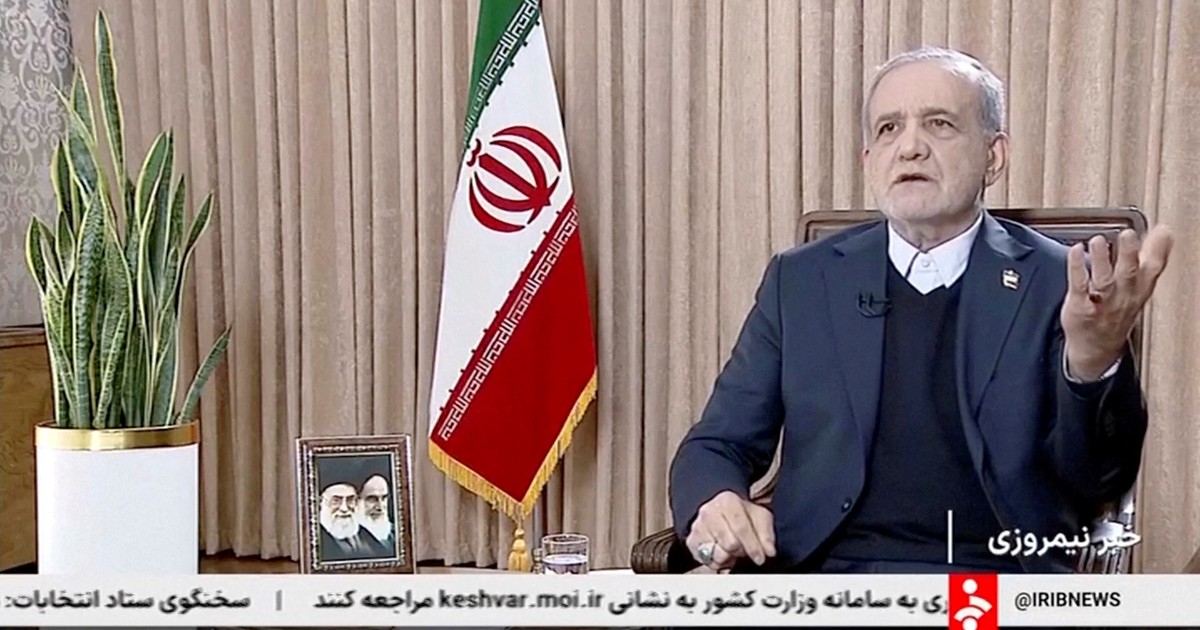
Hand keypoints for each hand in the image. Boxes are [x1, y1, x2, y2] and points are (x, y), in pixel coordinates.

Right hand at [685, 491, 775, 569]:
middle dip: (741, 551)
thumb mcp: (759, 517)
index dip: (753, 546)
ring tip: (733, 551)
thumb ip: (766, 534)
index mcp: (727, 501)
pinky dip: (718, 562)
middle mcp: (708, 512)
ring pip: (717, 555)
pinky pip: (707, 562)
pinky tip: (723, 553)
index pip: (741, 528)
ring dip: (729, 558)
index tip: (761, 558)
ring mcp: (698, 527)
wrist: (719, 511)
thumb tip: (769, 551)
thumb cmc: (741, 515)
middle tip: (745, 550)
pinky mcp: (691, 542)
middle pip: (729, 543)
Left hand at [1061, 226, 1172, 379]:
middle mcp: (1123, 297)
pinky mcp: (1080, 307)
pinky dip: (1076, 268)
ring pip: (1104, 281)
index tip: (1162, 232)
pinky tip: (1075, 251)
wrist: (1097, 348)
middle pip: (1129, 274)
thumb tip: (1163, 233)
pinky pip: (1079, 286)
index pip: (1153, 270)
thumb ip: (1150, 258)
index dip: (1159, 251)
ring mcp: (1101, 303)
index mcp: (1139, 290)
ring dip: (1101, 260)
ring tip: (1098, 241)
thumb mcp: (1140, 287)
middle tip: (1128, 234)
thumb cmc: (1117, 312)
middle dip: (1129, 254)